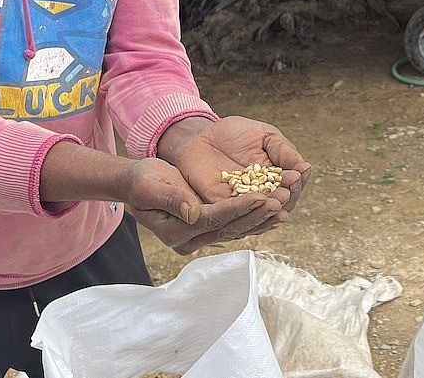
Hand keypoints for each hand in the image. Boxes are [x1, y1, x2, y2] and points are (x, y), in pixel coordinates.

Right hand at [123, 157, 283, 254]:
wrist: (137, 185)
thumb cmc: (141, 182)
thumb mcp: (150, 187)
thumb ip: (171, 199)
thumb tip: (192, 211)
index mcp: (177, 232)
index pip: (214, 220)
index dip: (239, 208)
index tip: (262, 196)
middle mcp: (190, 241)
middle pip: (229, 227)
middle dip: (257, 214)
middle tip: (283, 201)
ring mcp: (199, 238)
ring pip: (235, 229)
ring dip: (261, 218)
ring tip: (285, 207)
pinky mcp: (207, 230)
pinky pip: (234, 225)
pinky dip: (254, 217)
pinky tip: (274, 210)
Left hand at [165, 116, 312, 241]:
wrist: (201, 135)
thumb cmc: (234, 133)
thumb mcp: (265, 136)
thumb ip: (284, 151)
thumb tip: (305, 168)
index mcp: (274, 179)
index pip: (291, 188)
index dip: (296, 183)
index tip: (297, 176)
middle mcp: (260, 195)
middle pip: (279, 206)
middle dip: (285, 199)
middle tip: (287, 191)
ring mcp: (240, 203)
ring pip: (259, 215)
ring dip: (268, 210)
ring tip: (276, 201)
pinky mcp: (219, 206)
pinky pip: (233, 214)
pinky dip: (244, 211)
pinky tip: (253, 204)